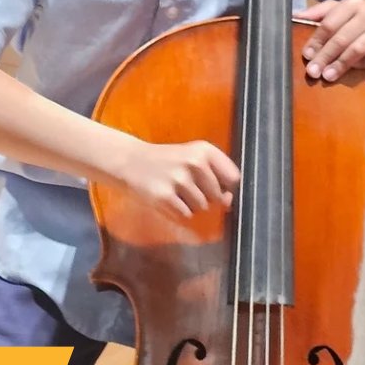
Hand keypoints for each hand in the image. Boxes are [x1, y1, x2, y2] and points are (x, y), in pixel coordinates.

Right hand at [113, 139, 239, 219]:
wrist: (131, 161)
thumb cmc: (168, 161)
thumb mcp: (193, 158)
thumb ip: (216, 177)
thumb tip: (228, 201)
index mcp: (205, 149)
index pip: (233, 177)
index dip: (228, 187)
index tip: (217, 187)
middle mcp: (194, 162)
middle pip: (218, 196)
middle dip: (206, 197)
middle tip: (187, 186)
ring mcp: (179, 179)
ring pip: (202, 207)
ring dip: (191, 205)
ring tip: (176, 191)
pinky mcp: (165, 196)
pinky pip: (186, 215)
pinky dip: (178, 212)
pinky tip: (168, 199)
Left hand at [301, 0, 364, 81]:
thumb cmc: (359, 16)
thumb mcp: (339, 8)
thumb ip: (318, 13)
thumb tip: (296, 16)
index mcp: (352, 3)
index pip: (329, 24)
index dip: (316, 41)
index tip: (306, 55)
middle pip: (342, 38)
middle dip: (326, 56)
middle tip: (313, 71)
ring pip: (359, 48)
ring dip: (342, 63)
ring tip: (328, 76)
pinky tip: (357, 69)